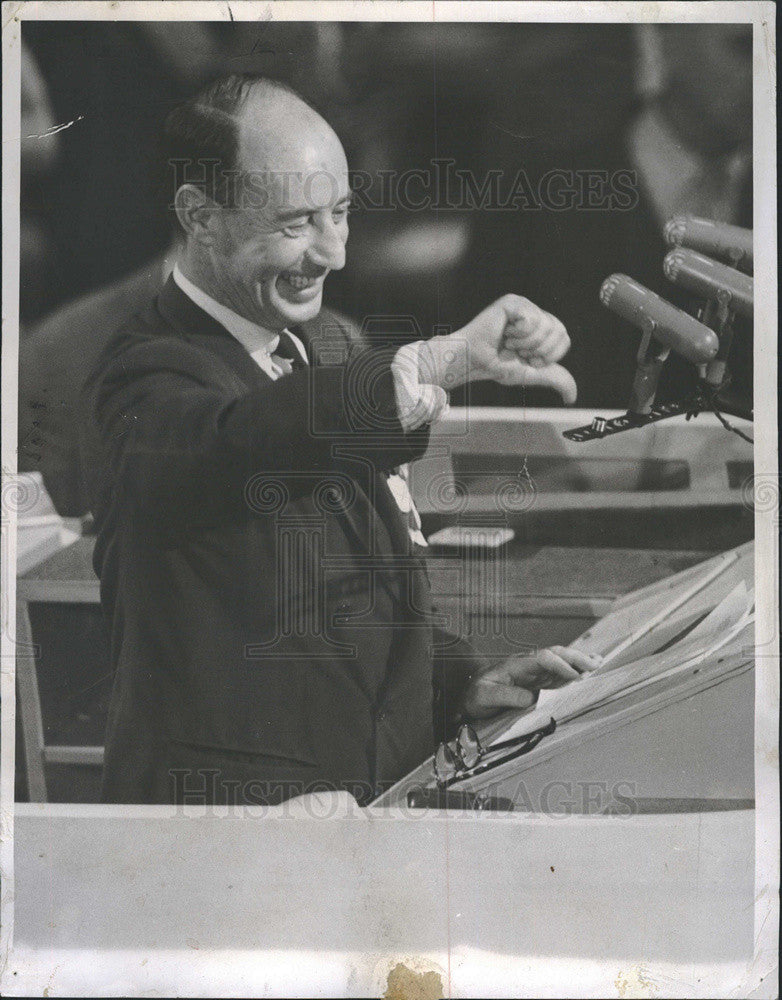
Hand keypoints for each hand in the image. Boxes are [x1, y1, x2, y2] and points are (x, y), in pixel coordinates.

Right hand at [420, 295, 576, 403]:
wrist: (474, 362)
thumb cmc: (496, 366)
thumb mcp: (532, 374)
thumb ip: (555, 379)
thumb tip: (572, 397)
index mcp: (542, 327)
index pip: (564, 338)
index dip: (549, 354)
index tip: (528, 359)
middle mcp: (535, 313)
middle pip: (559, 330)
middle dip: (539, 350)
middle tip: (518, 351)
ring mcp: (524, 306)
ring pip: (545, 326)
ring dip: (525, 343)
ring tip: (509, 342)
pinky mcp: (512, 302)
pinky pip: (531, 319)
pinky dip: (518, 334)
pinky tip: (504, 333)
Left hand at [463, 646, 601, 719]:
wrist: (471, 698)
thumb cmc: (477, 696)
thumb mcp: (486, 696)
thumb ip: (507, 696)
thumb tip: (532, 698)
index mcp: (515, 664)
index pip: (542, 658)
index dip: (559, 665)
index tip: (573, 677)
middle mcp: (528, 664)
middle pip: (555, 654)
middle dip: (575, 658)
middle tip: (594, 666)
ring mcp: (535, 672)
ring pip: (561, 660)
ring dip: (579, 661)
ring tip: (599, 664)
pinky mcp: (539, 681)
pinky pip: (560, 672)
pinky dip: (576, 670)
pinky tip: (590, 668)